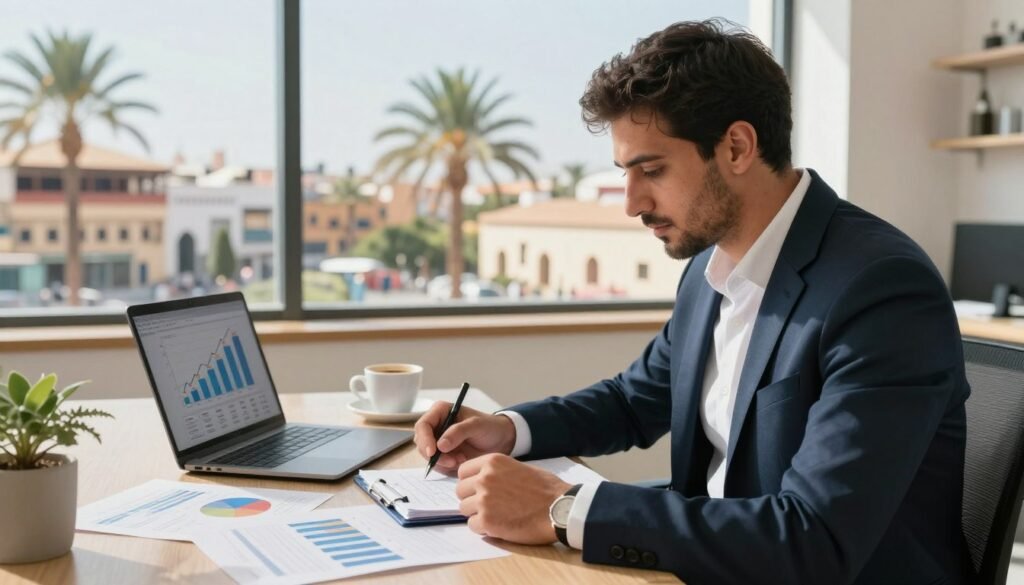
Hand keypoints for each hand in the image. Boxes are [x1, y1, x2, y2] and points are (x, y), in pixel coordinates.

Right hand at [413, 402, 516, 473]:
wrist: (500, 440)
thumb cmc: (489, 427)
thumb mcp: (476, 425)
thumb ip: (458, 432)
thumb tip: (440, 445)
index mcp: (440, 412)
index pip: (423, 425)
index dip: (424, 439)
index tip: (432, 452)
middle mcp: (436, 426)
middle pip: (421, 443)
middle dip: (435, 455)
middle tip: (453, 461)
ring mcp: (438, 441)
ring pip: (428, 456)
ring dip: (443, 462)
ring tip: (462, 459)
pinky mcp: (443, 455)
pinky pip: (437, 465)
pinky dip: (447, 467)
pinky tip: (462, 461)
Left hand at [455, 453, 571, 544]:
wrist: (560, 508)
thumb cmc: (546, 489)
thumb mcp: (519, 467)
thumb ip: (497, 472)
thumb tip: (482, 480)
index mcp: (492, 462)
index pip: (463, 471)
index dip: (470, 482)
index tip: (478, 489)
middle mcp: (484, 478)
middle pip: (460, 491)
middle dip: (471, 499)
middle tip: (488, 505)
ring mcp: (484, 500)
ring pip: (464, 509)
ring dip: (477, 514)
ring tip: (496, 516)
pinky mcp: (487, 521)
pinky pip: (473, 526)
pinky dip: (483, 528)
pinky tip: (499, 525)